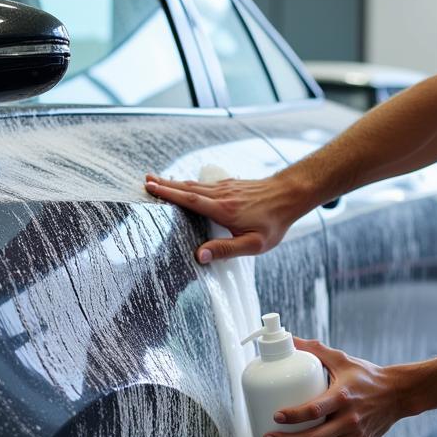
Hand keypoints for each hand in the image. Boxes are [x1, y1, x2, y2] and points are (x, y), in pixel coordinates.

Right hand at [144, 172, 303, 263]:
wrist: (291, 194)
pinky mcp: (231, 186)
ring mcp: (226, 188)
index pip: (189, 200)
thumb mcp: (253, 243)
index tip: (150, 187)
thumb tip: (200, 255)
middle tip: (145, 180)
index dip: (168, 194)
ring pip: (195, 184)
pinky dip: (189, 184)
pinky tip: (185, 186)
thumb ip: (226, 249)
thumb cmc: (273, 222)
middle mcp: (221, 195)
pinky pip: (204, 184)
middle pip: (187, 188)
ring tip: (157, 181)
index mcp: (222, 209)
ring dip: (175, 183)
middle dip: (165, 185)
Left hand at [263, 338, 399, 436]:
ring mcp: (356, 435)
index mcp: (342, 397)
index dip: (293, 415)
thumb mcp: (341, 359)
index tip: (275, 417)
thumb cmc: (366, 375)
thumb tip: (289, 339)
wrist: (399, 393)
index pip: (314, 409)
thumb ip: (314, 350)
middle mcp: (349, 419)